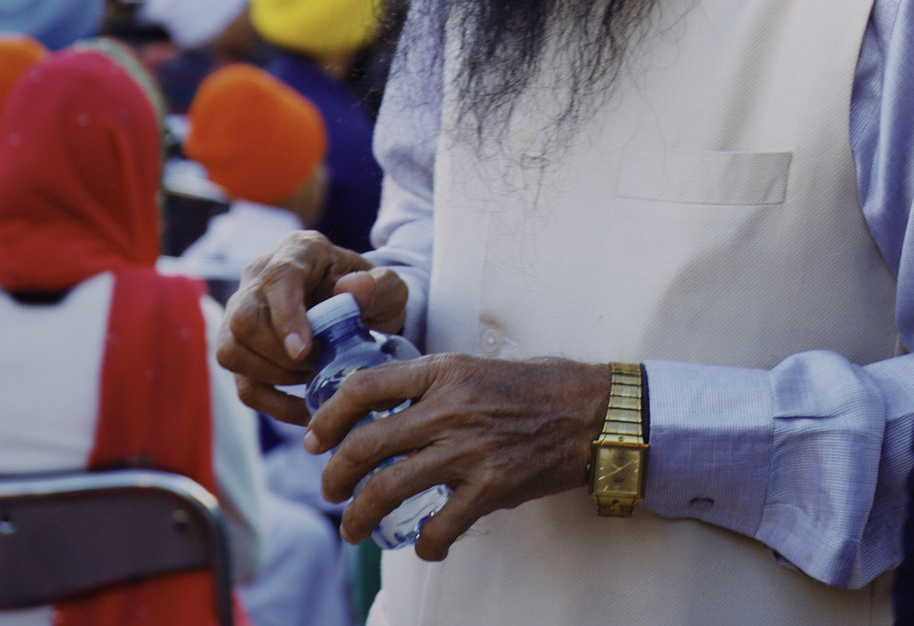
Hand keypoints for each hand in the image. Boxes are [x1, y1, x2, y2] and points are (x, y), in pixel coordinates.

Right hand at [215, 230, 409, 423]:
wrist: (362, 310)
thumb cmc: (373, 294)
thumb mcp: (390, 287)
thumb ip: (379, 285)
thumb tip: (354, 290)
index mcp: (299, 251)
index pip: (277, 279)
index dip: (286, 317)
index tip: (303, 351)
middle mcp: (259, 277)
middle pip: (243, 320)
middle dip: (282, 353)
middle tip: (321, 362)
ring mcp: (241, 312)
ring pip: (231, 351)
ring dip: (275, 375)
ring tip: (315, 374)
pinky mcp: (241, 349)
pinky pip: (242, 384)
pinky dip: (274, 404)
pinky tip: (306, 409)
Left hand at [305, 353, 611, 557]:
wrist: (597, 413)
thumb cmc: (542, 387)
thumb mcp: (480, 367)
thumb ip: (436, 386)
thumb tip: (390, 412)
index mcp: (445, 372)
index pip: (364, 387)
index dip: (328, 417)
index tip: (316, 437)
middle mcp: (450, 409)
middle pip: (364, 446)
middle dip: (334, 476)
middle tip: (331, 491)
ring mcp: (469, 450)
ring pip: (387, 490)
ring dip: (359, 517)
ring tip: (353, 529)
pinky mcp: (492, 487)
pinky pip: (439, 527)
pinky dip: (425, 544)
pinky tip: (425, 546)